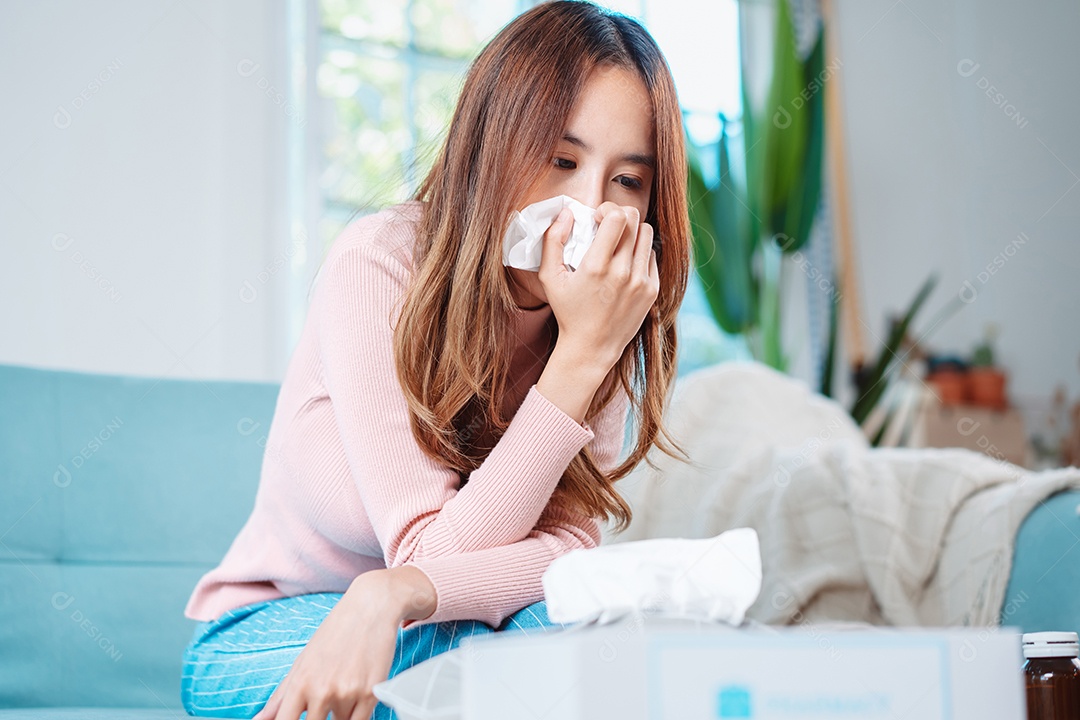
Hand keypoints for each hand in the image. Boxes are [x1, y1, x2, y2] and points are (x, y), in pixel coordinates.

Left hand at [252, 568, 432, 719]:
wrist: (370, 607)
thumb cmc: (335, 632)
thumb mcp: (302, 661)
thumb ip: (279, 697)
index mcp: (300, 683)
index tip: (295, 719)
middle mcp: (322, 690)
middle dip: (319, 717)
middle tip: (325, 696)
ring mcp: (347, 693)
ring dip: (341, 711)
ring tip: (345, 682)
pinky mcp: (371, 693)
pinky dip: (357, 712)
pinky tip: (357, 691)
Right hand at [537, 202, 658, 367]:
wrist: (592, 347)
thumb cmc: (568, 311)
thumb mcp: (549, 277)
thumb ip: (552, 241)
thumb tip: (567, 213)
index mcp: (596, 266)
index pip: (618, 217)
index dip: (608, 209)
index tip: (598, 219)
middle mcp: (622, 272)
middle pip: (635, 220)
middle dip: (620, 215)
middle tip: (608, 226)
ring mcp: (640, 281)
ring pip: (647, 234)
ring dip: (632, 231)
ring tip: (618, 243)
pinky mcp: (651, 290)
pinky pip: (651, 255)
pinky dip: (639, 253)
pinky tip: (625, 263)